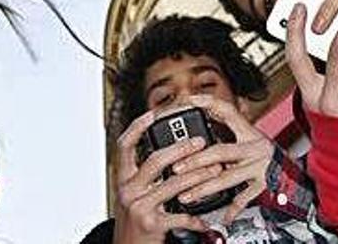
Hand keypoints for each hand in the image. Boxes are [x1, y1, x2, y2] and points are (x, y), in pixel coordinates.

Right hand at [113, 110, 208, 243]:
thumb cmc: (133, 221)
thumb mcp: (132, 194)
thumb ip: (143, 175)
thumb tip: (167, 154)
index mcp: (123, 178)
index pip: (124, 145)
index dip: (137, 127)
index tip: (154, 113)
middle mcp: (128, 189)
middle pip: (154, 160)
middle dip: (181, 148)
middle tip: (200, 142)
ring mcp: (139, 206)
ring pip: (172, 184)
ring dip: (197, 176)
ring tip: (214, 171)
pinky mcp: (151, 224)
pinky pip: (180, 215)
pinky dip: (196, 216)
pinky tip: (206, 215)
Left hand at [171, 95, 273, 223]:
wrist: (299, 178)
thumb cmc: (269, 159)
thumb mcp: (251, 140)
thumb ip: (229, 130)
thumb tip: (204, 114)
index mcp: (249, 133)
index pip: (227, 111)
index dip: (208, 103)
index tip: (189, 100)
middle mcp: (256, 147)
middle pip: (220, 151)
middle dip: (195, 161)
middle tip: (176, 167)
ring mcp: (260, 167)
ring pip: (227, 177)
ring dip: (204, 188)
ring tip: (186, 195)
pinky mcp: (266, 185)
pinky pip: (245, 198)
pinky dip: (232, 209)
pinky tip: (222, 216)